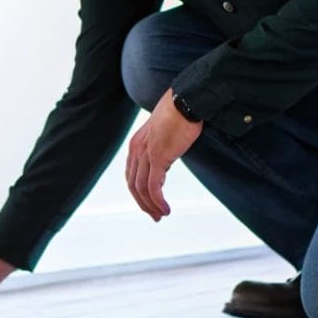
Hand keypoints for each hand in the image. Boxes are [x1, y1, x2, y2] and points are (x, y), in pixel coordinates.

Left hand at [126, 88, 202, 220]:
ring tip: (161, 215)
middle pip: (133, 184)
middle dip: (143, 203)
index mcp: (136, 144)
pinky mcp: (158, 157)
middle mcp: (137, 150)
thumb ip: (161, 146)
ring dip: (151, 206)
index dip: (138, 192)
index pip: (131, 174)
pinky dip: (158, 201)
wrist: (186, 101)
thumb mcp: (164, 132)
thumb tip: (168, 156)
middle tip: (155, 216)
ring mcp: (146, 154)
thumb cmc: (180, 113)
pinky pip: (154, 187)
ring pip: (142, 189)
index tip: (149, 204)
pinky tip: (165, 209)